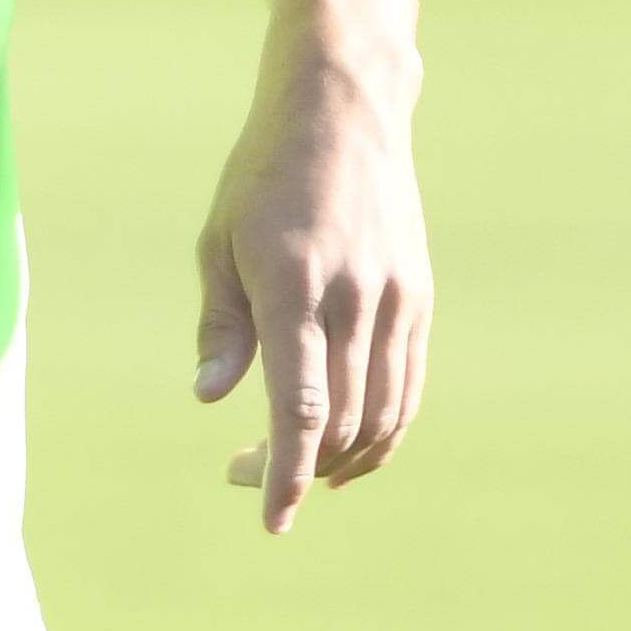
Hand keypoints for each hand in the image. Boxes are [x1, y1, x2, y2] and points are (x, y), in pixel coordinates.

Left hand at [193, 43, 429, 534]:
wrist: (343, 111)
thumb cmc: (262, 173)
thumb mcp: (219, 241)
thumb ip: (222, 325)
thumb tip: (211, 401)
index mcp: (294, 287)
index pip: (298, 409)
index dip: (285, 474)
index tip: (270, 520)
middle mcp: (354, 300)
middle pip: (340, 424)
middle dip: (297, 469)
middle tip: (246, 474)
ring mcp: (396, 301)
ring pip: (382, 416)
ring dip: (342, 460)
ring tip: (296, 468)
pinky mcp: (420, 298)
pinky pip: (408, 387)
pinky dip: (381, 430)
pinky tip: (345, 444)